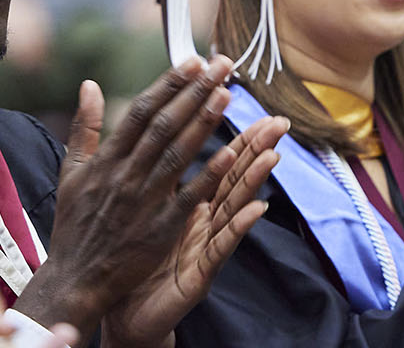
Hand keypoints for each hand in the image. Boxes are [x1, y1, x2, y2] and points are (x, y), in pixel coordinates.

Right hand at [15, 56, 244, 333]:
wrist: (75, 279)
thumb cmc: (74, 224)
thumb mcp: (71, 171)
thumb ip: (84, 126)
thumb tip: (89, 84)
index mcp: (106, 159)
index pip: (141, 111)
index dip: (169, 84)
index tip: (192, 60)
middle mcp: (125, 174)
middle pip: (164, 125)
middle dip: (194, 92)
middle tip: (221, 64)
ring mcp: (143, 201)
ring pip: (178, 153)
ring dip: (204, 121)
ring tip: (227, 92)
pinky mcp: (159, 229)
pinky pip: (187, 197)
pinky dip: (208, 174)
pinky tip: (230, 152)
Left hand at [101, 116, 287, 347]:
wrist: (125, 312)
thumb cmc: (133, 261)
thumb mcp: (138, 210)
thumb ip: (146, 170)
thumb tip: (146, 133)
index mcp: (186, 201)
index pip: (209, 158)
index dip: (223, 128)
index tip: (234, 92)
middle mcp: (202, 219)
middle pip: (232, 177)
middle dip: (254, 146)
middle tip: (277, 118)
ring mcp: (205, 244)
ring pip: (233, 206)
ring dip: (254, 179)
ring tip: (274, 153)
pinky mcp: (202, 272)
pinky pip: (223, 246)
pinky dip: (240, 227)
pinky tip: (257, 210)